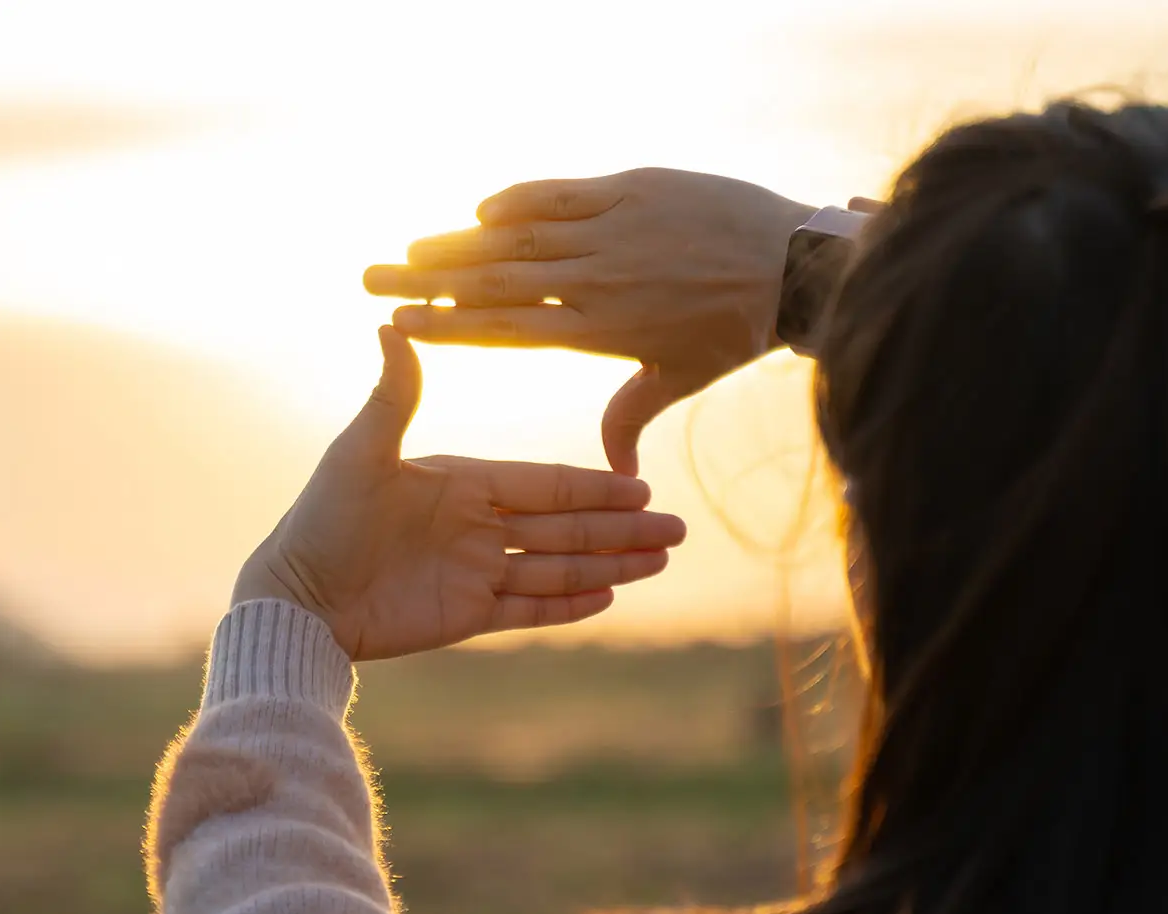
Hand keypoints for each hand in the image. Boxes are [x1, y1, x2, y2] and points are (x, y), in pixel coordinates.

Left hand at [233, 327, 685, 660]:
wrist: (296, 596)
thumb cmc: (322, 518)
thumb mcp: (360, 452)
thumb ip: (393, 397)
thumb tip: (393, 325)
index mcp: (461, 482)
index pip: (543, 484)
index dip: (594, 487)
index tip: (642, 486)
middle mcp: (476, 526)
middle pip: (564, 526)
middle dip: (622, 529)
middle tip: (678, 530)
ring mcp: (474, 573)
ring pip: (557, 567)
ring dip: (610, 564)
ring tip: (660, 563)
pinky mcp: (464, 616)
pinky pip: (528, 609)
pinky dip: (568, 605)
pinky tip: (610, 597)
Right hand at [364, 168, 816, 474]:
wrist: (796, 264)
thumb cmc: (736, 329)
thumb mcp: (680, 376)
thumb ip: (631, 412)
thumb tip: (613, 472)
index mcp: (599, 328)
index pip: (504, 328)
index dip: (448, 326)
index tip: (397, 323)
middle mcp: (596, 279)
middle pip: (492, 280)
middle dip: (426, 280)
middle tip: (371, 277)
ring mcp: (613, 229)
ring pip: (517, 235)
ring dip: (457, 241)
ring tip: (409, 247)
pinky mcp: (633, 187)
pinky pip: (561, 192)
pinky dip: (518, 199)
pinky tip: (479, 210)